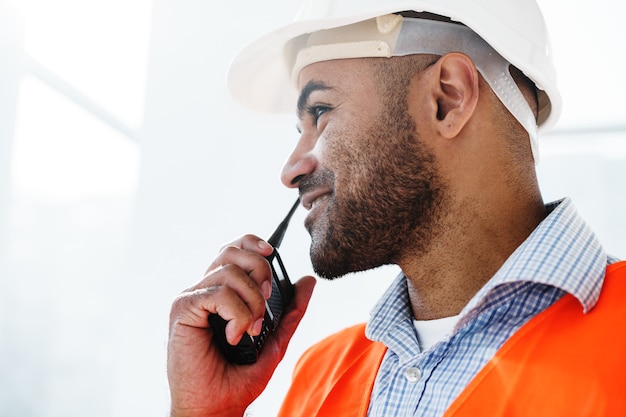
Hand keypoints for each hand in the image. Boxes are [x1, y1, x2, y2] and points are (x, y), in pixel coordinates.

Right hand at [167, 234, 315, 416]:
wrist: (215, 406)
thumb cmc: (237, 378)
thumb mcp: (274, 340)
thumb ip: (291, 311)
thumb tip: (307, 280)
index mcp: (220, 293)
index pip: (233, 250)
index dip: (253, 244)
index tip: (272, 253)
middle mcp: (203, 291)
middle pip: (232, 252)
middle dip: (260, 272)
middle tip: (266, 303)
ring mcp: (191, 299)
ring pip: (230, 272)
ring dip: (252, 303)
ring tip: (249, 330)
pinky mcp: (183, 309)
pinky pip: (220, 293)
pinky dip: (237, 315)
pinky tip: (234, 336)